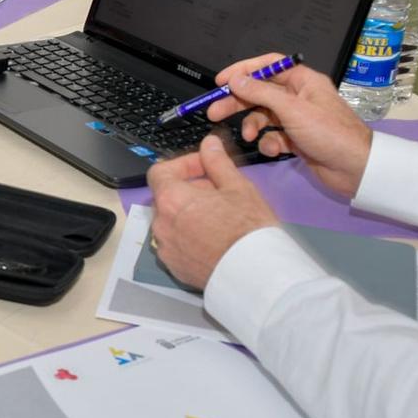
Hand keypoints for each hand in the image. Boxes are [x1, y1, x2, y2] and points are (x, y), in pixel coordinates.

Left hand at [146, 135, 278, 289]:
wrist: (257, 274)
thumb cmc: (248, 229)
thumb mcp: (237, 186)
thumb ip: (217, 162)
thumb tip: (209, 143)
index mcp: (171, 200)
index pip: (160, 172)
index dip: (182, 165)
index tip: (203, 167)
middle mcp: (161, 224)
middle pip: (166, 197)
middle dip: (189, 189)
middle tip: (218, 191)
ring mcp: (166, 248)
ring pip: (171, 221)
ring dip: (188, 213)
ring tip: (220, 216)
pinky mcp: (175, 267)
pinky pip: (176, 244)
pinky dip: (189, 236)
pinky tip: (214, 238)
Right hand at [206, 52, 373, 198]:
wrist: (355, 169)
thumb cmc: (330, 134)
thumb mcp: (292, 109)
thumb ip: (260, 93)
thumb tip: (236, 79)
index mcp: (303, 81)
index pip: (268, 67)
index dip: (243, 71)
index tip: (221, 81)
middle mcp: (299, 97)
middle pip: (260, 92)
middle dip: (238, 102)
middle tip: (214, 112)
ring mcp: (297, 119)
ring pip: (264, 116)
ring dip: (253, 126)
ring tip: (250, 137)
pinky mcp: (296, 139)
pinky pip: (273, 136)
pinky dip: (269, 143)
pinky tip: (273, 150)